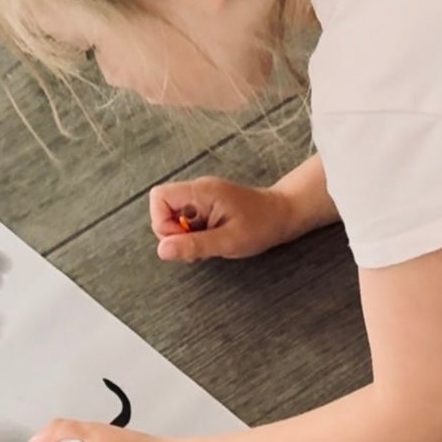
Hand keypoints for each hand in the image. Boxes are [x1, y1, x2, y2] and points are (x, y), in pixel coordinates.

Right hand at [150, 176, 296, 262]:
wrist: (283, 215)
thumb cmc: (261, 226)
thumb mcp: (228, 241)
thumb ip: (194, 245)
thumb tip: (162, 251)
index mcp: (200, 192)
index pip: (159, 197)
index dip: (162, 223)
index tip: (182, 240)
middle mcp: (197, 190)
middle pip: (163, 208)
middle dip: (173, 233)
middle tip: (198, 247)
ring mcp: (201, 198)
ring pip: (173, 217)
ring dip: (184, 237)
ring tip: (209, 244)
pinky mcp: (206, 206)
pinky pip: (187, 221)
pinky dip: (193, 235)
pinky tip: (211, 240)